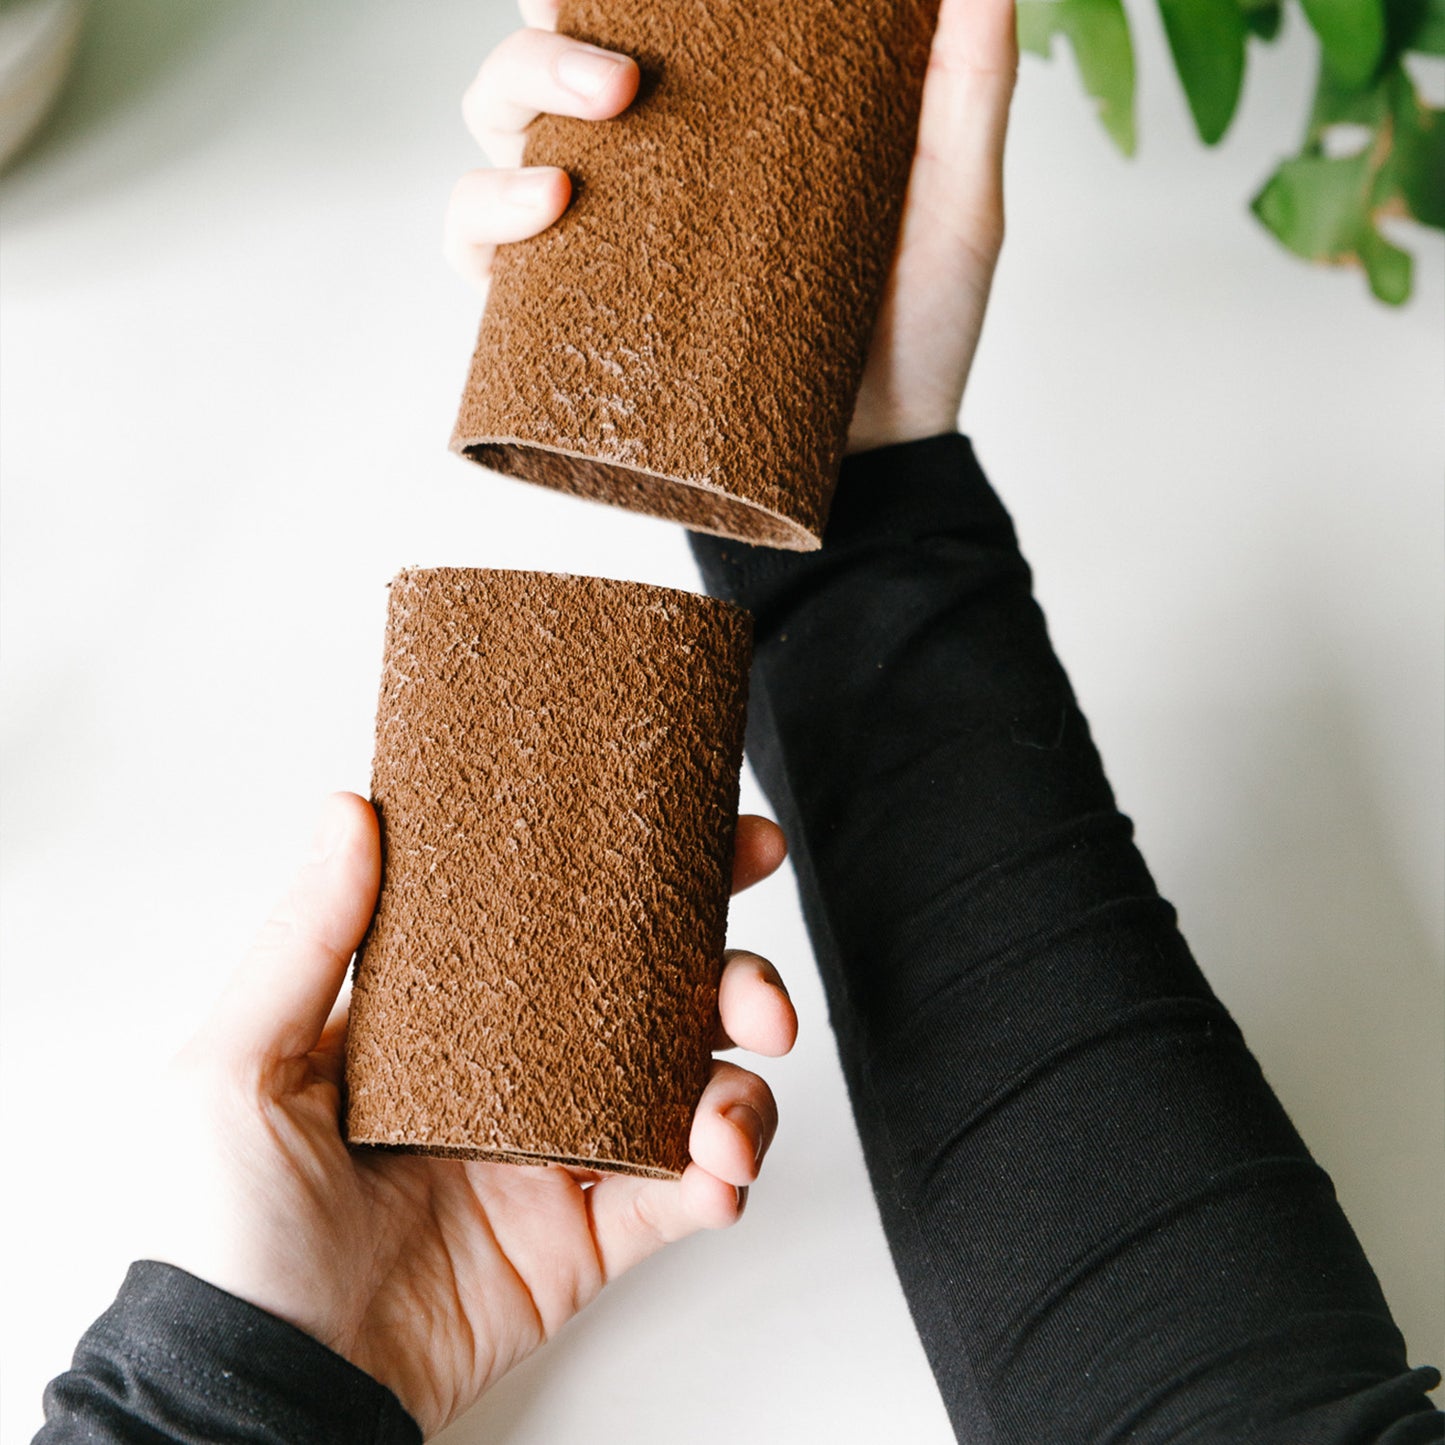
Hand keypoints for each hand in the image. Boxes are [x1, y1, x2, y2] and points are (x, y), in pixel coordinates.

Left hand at [144, 792, 794, 1438]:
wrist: (268, 1386)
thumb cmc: (227, 1231)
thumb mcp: (241, 1065)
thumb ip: (306, 938)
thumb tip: (352, 810)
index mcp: (453, 1017)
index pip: (566, 921)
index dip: (648, 878)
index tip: (715, 840)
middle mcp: (521, 1072)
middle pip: (658, 998)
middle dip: (733, 978)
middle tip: (759, 993)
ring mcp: (560, 1154)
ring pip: (691, 1089)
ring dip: (740, 1087)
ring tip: (731, 1109)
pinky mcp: (586, 1236)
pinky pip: (681, 1196)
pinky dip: (721, 1180)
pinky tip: (717, 1174)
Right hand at [444, 0, 1017, 453]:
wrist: (886, 461)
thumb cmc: (915, 330)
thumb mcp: (955, 196)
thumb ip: (968, 82)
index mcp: (719, 115)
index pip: (632, 18)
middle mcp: (647, 167)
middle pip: (543, 63)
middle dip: (544, 47)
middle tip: (616, 77)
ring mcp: (603, 240)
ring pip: (497, 136)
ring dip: (509, 112)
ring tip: (570, 167)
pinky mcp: (575, 320)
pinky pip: (483, 255)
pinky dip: (484, 219)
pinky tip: (543, 214)